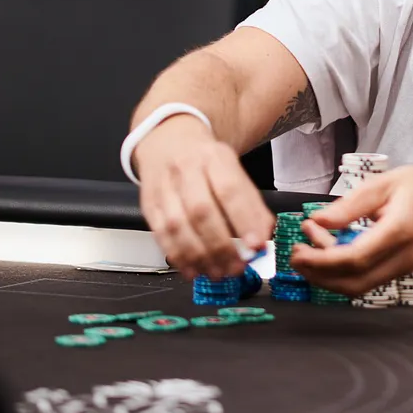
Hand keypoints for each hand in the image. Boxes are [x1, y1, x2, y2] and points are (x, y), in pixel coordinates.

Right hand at [133, 115, 273, 279]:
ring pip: (178, 227)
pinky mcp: (148, 205)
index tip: (256, 245)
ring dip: (200, 256)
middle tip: (237, 267)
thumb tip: (264, 237)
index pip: (230, 190)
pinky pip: (160, 235)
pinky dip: (178, 257)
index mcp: (214, 158)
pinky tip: (193, 270)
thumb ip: (251, 203)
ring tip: (218, 273)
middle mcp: (186, 170)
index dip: (244, 220)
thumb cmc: (206, 161)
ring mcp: (163, 188)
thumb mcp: (233, 169)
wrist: (168, 140)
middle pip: (202, 212)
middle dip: (222, 246)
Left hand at [290, 159, 412, 294]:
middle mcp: (405, 256)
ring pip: (360, 288)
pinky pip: (370, 281)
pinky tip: (333, 252)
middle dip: (318, 275)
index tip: (298, 250)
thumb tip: (318, 221)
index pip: (354, 259)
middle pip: (353, 283)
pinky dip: (345, 273)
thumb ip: (350, 204)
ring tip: (312, 249)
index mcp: (400, 230)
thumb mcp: (386, 182)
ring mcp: (407, 267)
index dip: (320, 261)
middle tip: (297, 253)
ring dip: (329, 276)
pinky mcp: (405, 270)